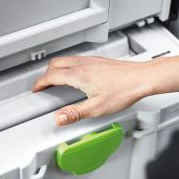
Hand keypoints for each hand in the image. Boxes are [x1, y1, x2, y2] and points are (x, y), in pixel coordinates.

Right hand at [32, 56, 152, 125]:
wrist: (142, 78)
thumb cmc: (124, 90)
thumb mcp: (97, 108)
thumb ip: (75, 113)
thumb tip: (59, 118)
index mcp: (79, 75)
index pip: (52, 76)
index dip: (40, 83)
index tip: (36, 89)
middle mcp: (83, 65)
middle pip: (56, 64)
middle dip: (46, 74)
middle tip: (43, 84)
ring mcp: (92, 61)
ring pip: (66, 60)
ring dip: (57, 68)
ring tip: (56, 79)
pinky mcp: (99, 61)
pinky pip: (77, 59)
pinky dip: (69, 66)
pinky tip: (77, 75)